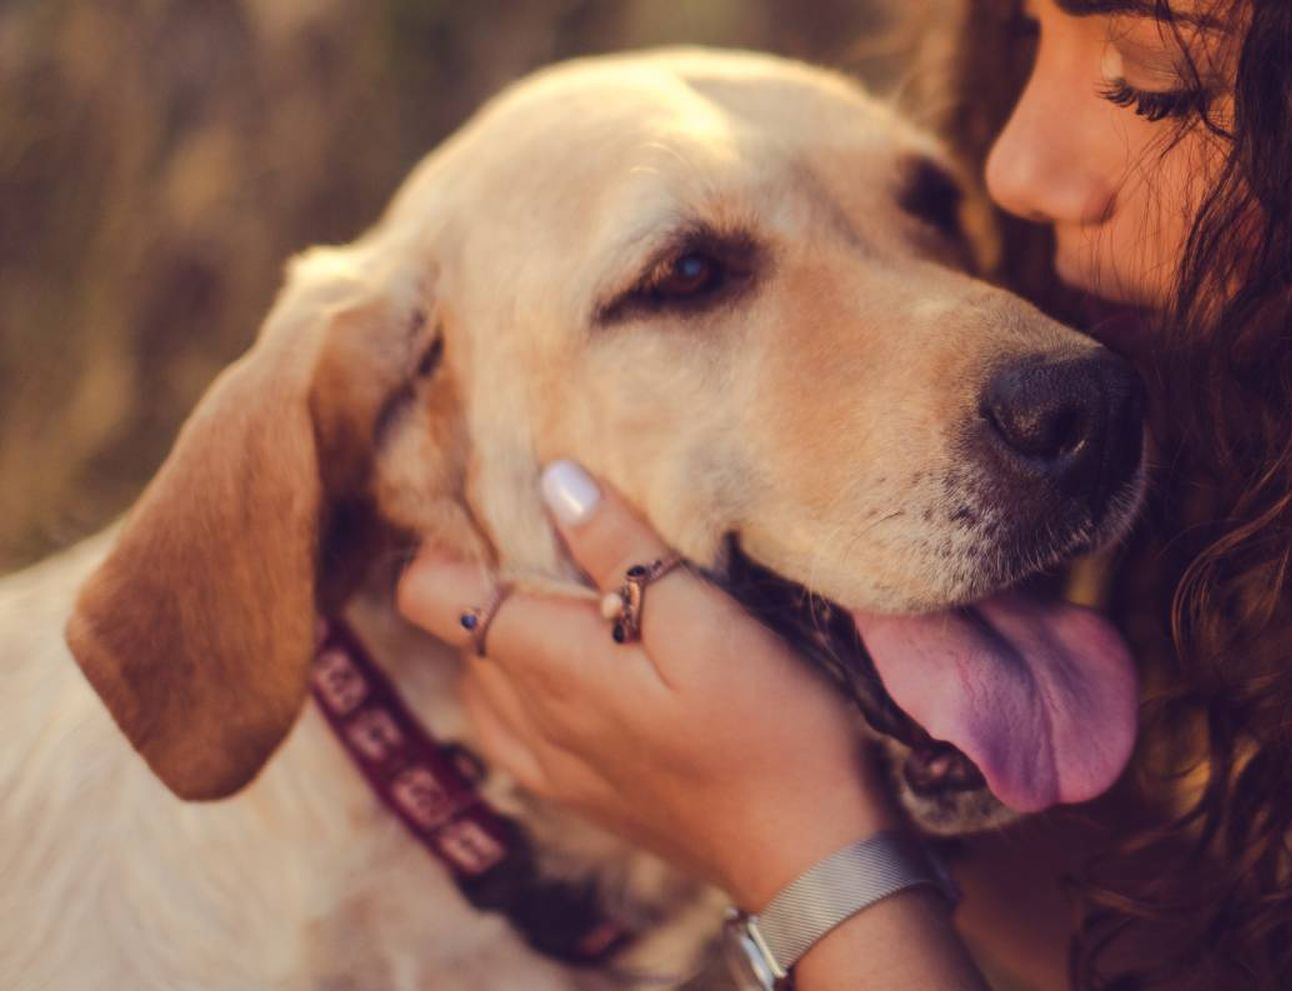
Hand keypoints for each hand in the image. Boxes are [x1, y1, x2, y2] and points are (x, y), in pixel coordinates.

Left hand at [396, 460, 895, 907]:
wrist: (811, 859)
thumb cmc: (772, 731)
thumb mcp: (708, 623)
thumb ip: (626, 551)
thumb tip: (555, 481)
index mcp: (549, 669)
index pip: (428, 596)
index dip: (457, 541)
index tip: (518, 508)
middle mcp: (528, 721)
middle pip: (459, 629)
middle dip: (498, 574)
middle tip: (578, 539)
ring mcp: (549, 767)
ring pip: (485, 677)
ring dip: (518, 630)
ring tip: (596, 601)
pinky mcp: (579, 795)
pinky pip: (515, 725)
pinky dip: (534, 683)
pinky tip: (596, 668)